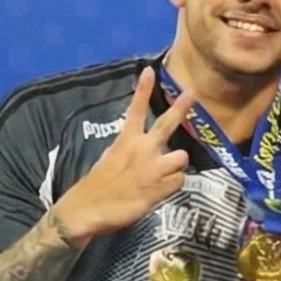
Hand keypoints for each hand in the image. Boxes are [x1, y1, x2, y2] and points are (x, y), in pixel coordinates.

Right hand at [54, 68, 194, 243]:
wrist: (89, 209)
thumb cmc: (98, 185)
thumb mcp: (110, 159)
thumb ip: (129, 149)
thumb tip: (141, 146)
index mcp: (126, 141)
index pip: (135, 110)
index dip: (143, 90)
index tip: (149, 70)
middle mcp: (142, 150)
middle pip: (166, 124)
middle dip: (180, 108)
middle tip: (192, 93)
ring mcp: (153, 168)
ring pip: (181, 158)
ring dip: (175, 166)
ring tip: (162, 175)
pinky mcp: (161, 187)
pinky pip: (179, 181)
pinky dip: (172, 186)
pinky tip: (159, 191)